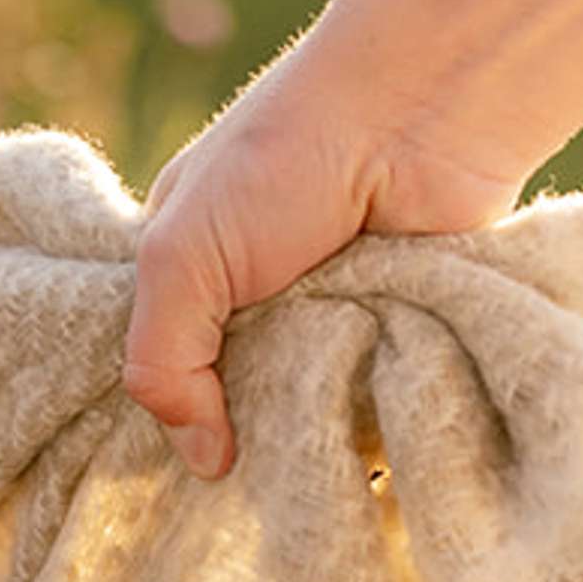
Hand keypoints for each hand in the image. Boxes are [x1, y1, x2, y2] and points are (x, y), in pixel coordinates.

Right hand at [126, 45, 520, 483]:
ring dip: (311, 427)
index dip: (167, 417)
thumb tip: (207, 465)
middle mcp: (264, 300)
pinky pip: (377, 407)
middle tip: (246, 465)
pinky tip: (372, 429)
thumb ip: (161, 364)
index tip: (166, 471)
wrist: (421, 111)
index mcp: (196, 271)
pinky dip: (375, 418)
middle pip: (238, 407)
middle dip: (242, 432)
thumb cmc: (284, 158)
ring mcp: (336, 319)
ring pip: (309, 415)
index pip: (165, 369)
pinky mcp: (402, 333)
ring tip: (314, 439)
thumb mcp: (181, 256)